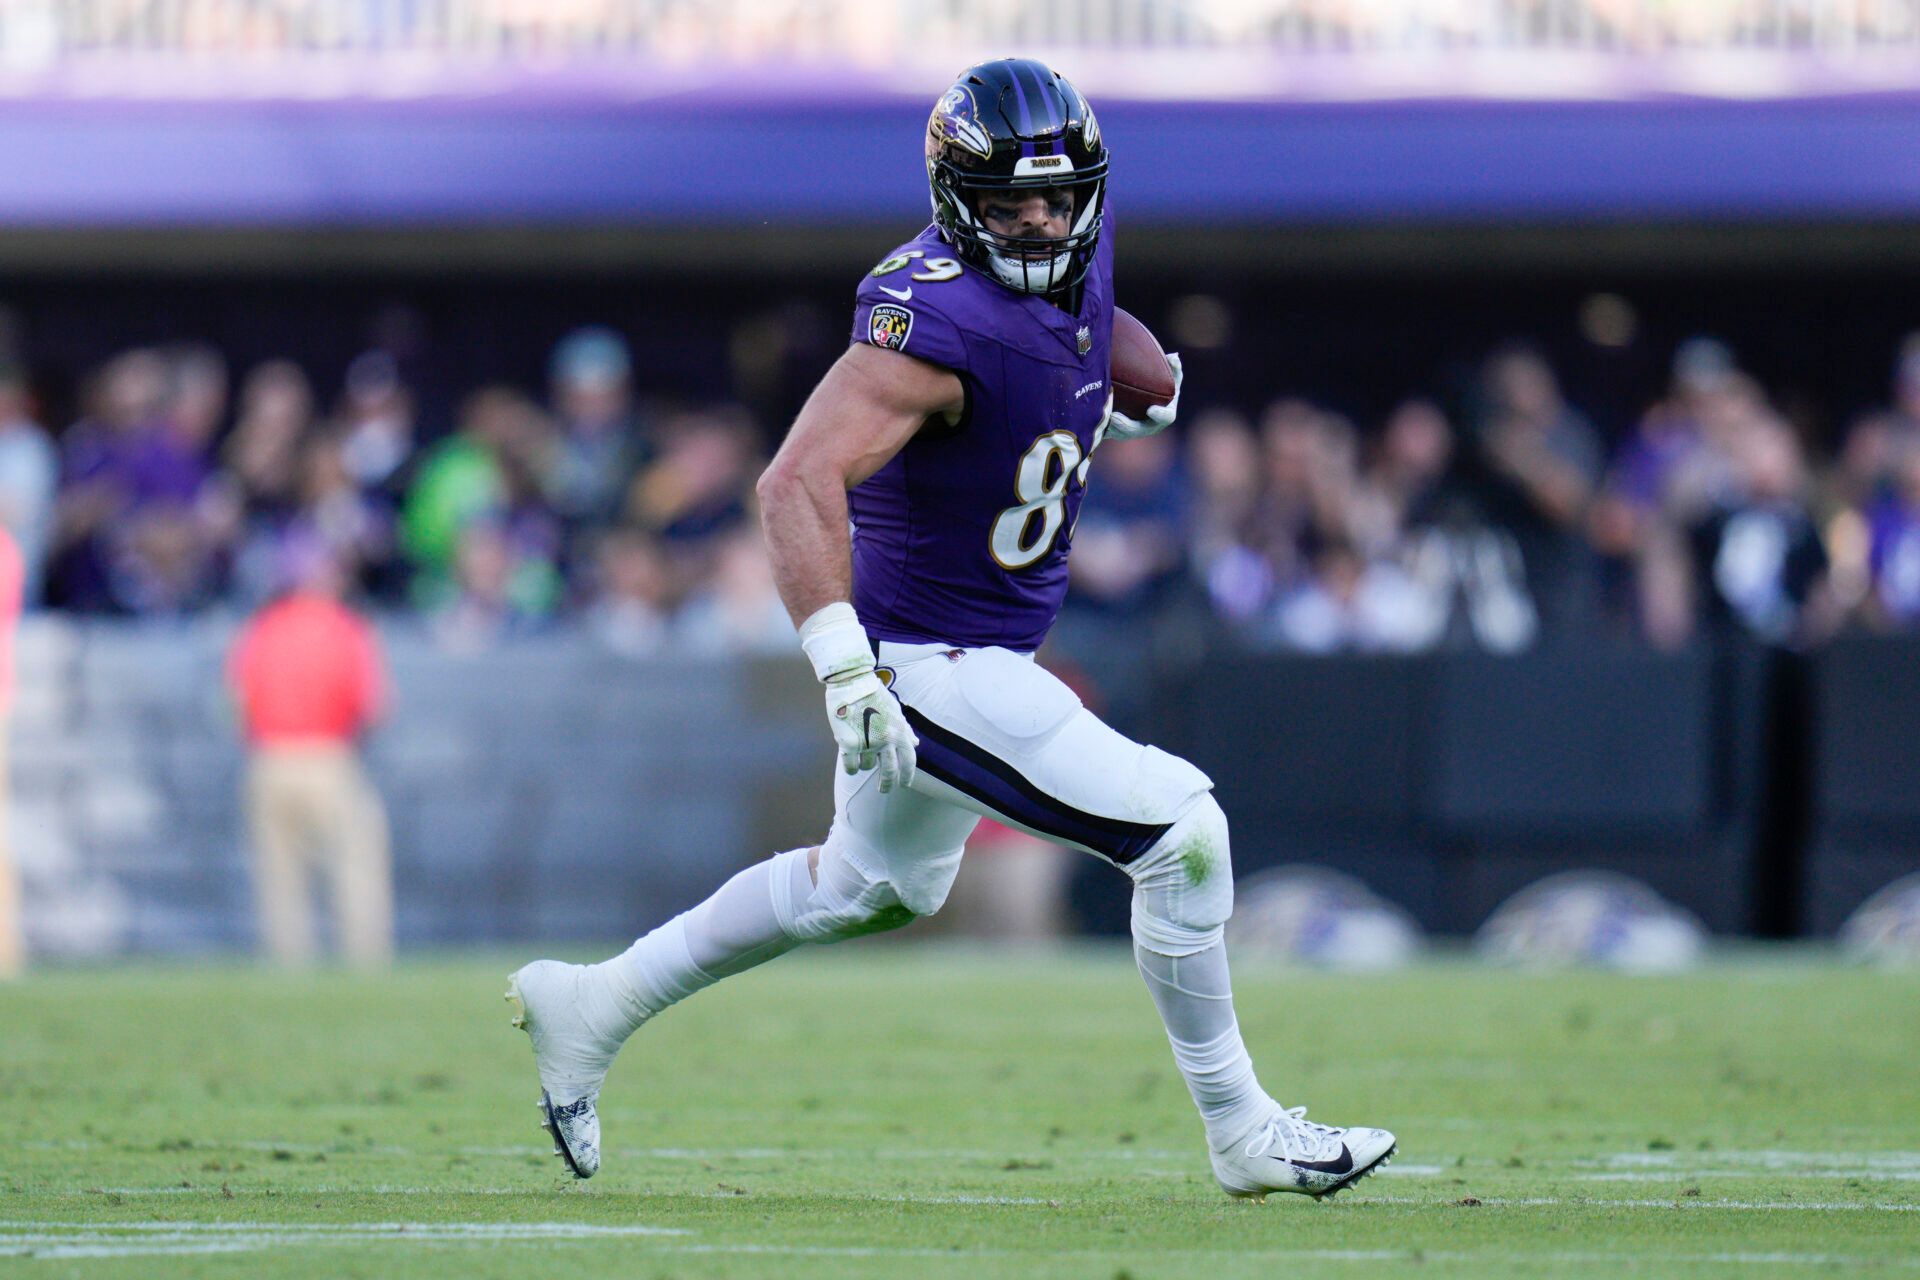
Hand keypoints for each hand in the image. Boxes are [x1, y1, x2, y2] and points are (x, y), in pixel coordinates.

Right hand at [823, 668, 917, 792]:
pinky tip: (850, 765)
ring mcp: (867, 743)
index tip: (905, 785)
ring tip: (861, 753)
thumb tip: (916, 744)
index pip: (909, 761)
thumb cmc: (874, 694)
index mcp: (900, 732)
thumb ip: (905, 730)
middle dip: (886, 784)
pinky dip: (851, 768)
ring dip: (865, 765)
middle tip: (883, 790)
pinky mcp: (849, 744)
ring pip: (867, 767)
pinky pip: (851, 766)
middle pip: (889, 772)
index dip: (908, 776)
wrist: (851, 682)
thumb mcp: (895, 711)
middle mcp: (886, 740)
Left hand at [1105, 351, 1182, 440]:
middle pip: (1137, 430)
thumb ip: (1174, 368)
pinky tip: (1090, 413)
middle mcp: (1149, 426)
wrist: (1140, 398)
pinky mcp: (1118, 432)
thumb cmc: (1159, 385)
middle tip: (1115, 418)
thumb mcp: (1170, 377)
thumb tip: (1174, 356)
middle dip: (1126, 426)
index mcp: (1165, 414)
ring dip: (1110, 427)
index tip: (1151, 410)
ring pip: (1120, 433)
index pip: (1167, 417)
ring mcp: (1133, 431)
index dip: (1160, 415)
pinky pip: (1108, 431)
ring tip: (1100, 417)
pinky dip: (1101, 424)